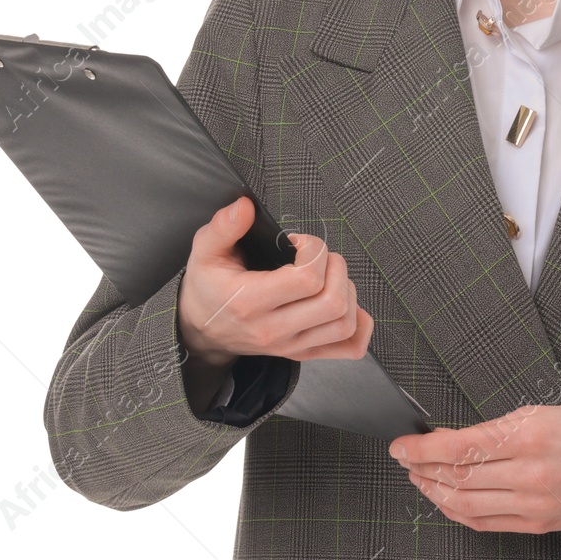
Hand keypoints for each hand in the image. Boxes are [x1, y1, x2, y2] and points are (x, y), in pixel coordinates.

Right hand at [177, 196, 374, 365]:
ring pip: (344, 323)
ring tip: (328, 277)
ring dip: (347, 291)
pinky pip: (349, 348)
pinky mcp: (302, 353)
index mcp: (250, 302)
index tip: (299, 242)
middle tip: (318, 257)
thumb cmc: (207, 288)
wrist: (200, 332)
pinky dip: (359, 325)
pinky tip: (346, 304)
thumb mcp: (204, 252)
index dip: (314, 250)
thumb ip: (223, 226)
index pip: (307, 280)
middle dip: (335, 267)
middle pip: (333, 303)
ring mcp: (290, 346)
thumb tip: (245, 207)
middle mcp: (273, 330)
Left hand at [389, 404, 560, 534]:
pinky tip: (445, 500)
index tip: (402, 445)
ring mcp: (532, 504)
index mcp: (529, 437)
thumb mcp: (539, 413)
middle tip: (405, 460)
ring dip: (434, 491)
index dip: (423, 448)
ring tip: (420, 479)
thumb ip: (494, 429)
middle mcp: (529, 474)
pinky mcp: (536, 525)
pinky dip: (457, 512)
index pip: (460, 446)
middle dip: (422, 469)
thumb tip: (450, 439)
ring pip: (465, 504)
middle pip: (457, 477)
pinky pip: (485, 523)